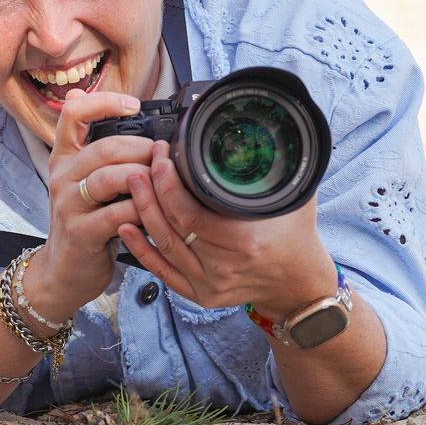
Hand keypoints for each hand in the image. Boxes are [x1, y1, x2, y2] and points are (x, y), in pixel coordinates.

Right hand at [22, 88, 155, 316]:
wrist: (64, 272)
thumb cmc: (86, 223)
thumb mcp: (88, 184)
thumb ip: (104, 153)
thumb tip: (126, 109)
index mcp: (65, 158)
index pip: (73, 114)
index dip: (103, 103)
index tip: (133, 105)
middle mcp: (62, 176)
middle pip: (104, 147)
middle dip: (143, 149)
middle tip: (166, 157)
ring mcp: (68, 204)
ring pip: (109, 177)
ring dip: (144, 177)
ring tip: (163, 182)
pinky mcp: (80, 232)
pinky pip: (116, 213)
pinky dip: (141, 210)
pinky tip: (153, 212)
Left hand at [118, 141, 335, 313]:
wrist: (299, 284)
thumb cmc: (297, 236)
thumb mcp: (295, 198)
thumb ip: (280, 168)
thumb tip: (272, 130)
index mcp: (244, 241)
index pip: (190, 212)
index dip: (168, 183)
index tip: (162, 157)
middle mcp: (224, 267)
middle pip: (172, 227)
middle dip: (151, 191)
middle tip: (142, 164)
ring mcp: (209, 284)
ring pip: (163, 246)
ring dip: (143, 214)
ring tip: (133, 186)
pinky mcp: (201, 294)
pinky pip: (163, 272)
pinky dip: (141, 250)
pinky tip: (126, 228)